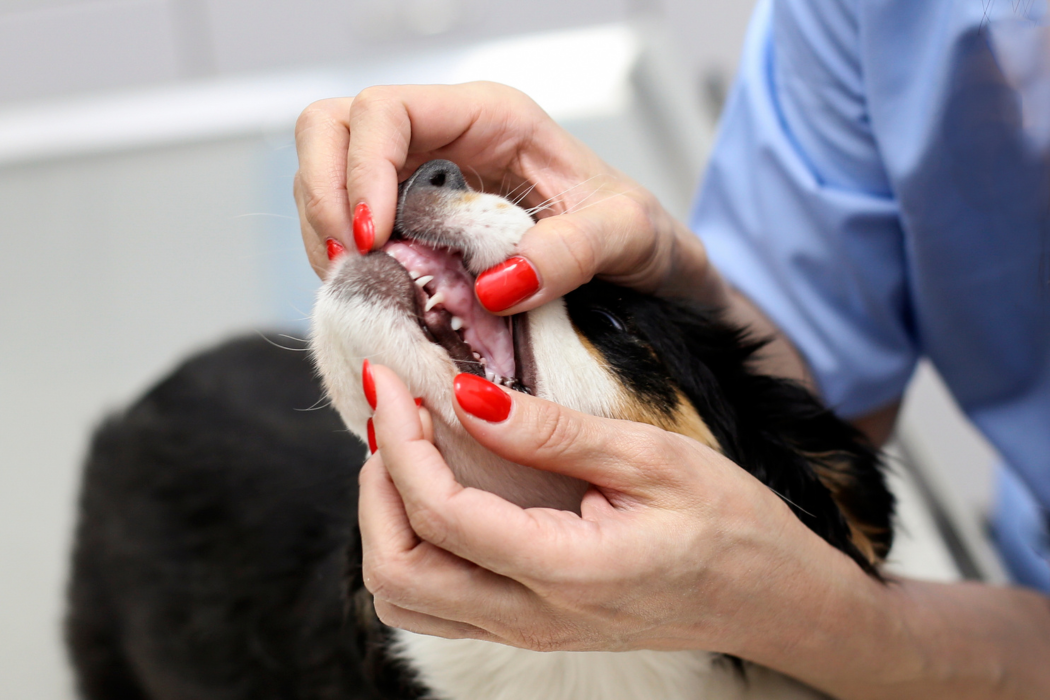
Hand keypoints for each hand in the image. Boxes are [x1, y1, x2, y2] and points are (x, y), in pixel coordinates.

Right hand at [293, 82, 725, 308]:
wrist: (650, 271)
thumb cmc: (643, 238)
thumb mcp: (629, 236)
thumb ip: (573, 252)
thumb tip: (495, 285)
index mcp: (492, 118)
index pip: (385, 110)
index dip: (359, 169)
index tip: (368, 238)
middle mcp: (448, 138)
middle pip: (332, 127)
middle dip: (322, 192)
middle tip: (347, 260)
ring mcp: (425, 178)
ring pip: (330, 175)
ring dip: (325, 230)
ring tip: (362, 284)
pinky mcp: (417, 222)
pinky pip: (350, 224)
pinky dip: (346, 258)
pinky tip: (375, 290)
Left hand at [358, 363, 865, 657]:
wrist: (773, 600)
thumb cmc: (731, 524)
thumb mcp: (653, 459)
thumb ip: (554, 433)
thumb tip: (468, 398)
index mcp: (565, 570)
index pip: (440, 513)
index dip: (399, 441)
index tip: (388, 379)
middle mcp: (531, 615)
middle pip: (397, 571)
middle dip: (376, 485)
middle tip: (392, 414)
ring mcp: (526, 629)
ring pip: (404, 598)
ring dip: (385, 521)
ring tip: (407, 450)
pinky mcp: (529, 625)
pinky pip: (435, 602)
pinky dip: (411, 545)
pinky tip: (435, 490)